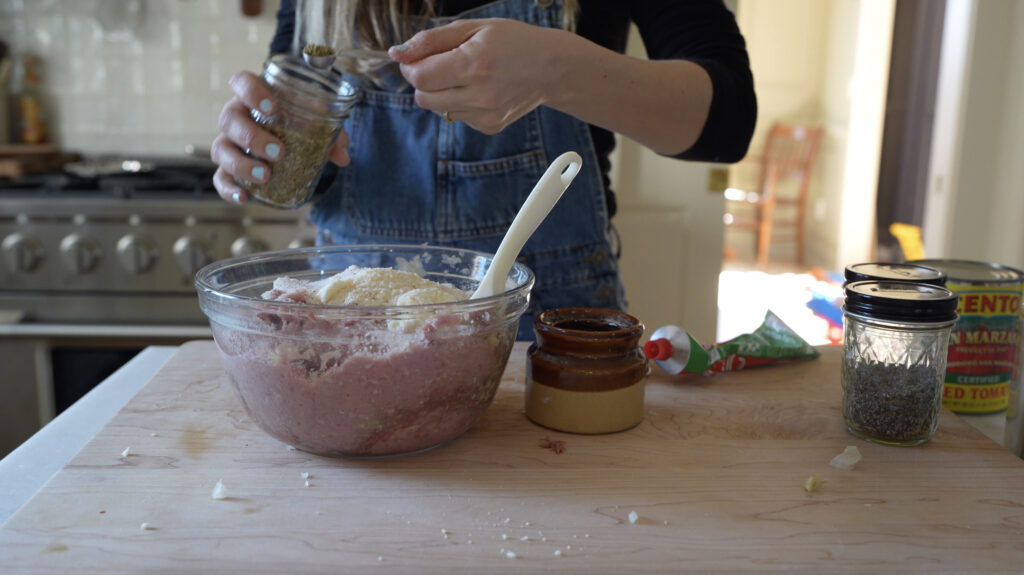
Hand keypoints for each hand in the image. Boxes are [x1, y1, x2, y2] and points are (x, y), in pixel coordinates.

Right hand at [211, 71, 350, 203]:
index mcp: (254, 96)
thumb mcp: (317, 123)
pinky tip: (243, 197)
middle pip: (229, 119)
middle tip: (278, 152)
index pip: (241, 82)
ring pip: (220, 149)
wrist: (289, 139)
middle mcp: (236, 116)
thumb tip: (342, 155)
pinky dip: (228, 189)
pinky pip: (219, 178)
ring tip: (265, 175)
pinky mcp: (227, 167)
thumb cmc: (299, 123)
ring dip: (240, 163)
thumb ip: (331, 134)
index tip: (272, 107)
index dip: (251, 91)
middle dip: (252, 137)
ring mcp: (229, 142)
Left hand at [389, 18, 566, 133]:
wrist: (551, 68)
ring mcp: (485, 115)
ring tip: (466, 76)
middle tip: (442, 65)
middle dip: (424, 81)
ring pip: (438, 110)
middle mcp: (480, 94)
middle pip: (423, 98)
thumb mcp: (473, 27)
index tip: (418, 58)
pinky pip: (457, 117)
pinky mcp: (490, 126)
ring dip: (442, 93)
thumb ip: (431, 40)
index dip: (411, 67)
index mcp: (473, 64)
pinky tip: (479, 90)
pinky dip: (459, 104)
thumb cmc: (513, 41)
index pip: (420, 77)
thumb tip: (396, 53)